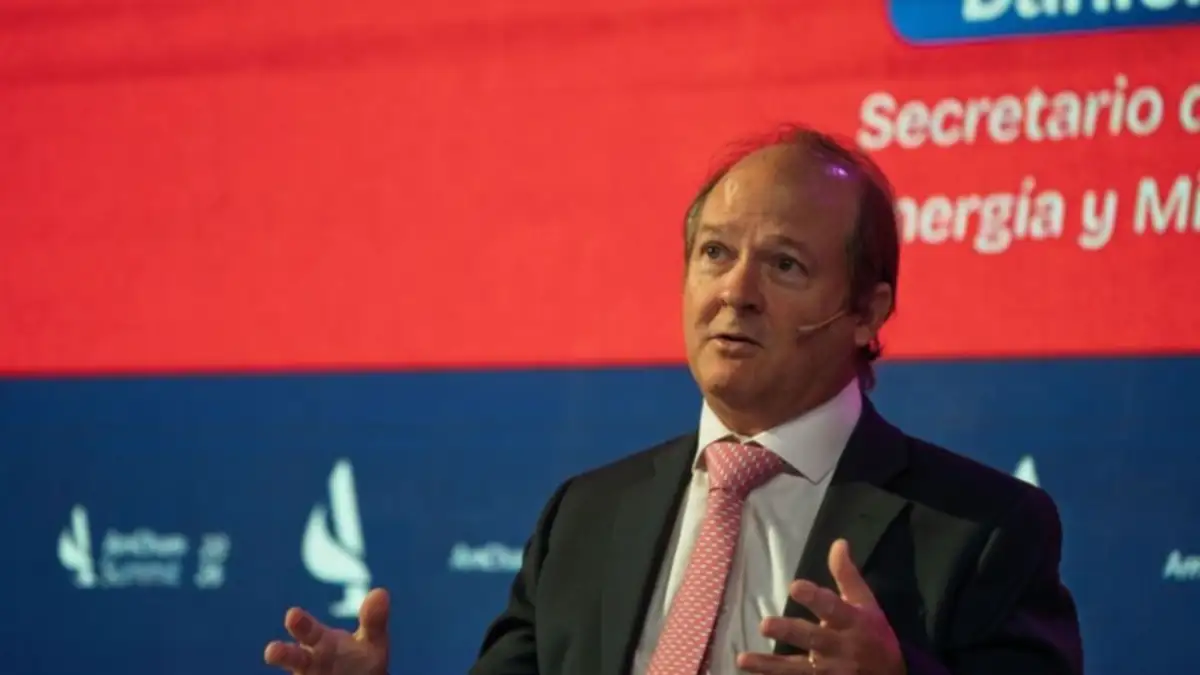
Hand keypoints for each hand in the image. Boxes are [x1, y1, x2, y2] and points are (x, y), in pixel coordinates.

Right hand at [264, 587, 390, 674]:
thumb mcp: (372, 643)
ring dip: (286, 664)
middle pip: (294, 657)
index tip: (292, 614)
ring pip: (296, 674)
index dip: (300, 624)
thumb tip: (381, 591)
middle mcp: (308, 663)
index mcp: (321, 642)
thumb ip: (373, 621)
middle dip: (283, 653)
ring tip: (275, 659)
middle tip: (272, 650)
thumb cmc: (360, 663)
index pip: (308, 630)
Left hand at [737, 539, 903, 674]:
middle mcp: (840, 647)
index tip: (795, 586)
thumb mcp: (866, 604)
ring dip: (770, 665)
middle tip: (764, 625)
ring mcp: (830, 672)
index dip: (815, 598)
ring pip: (797, 669)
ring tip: (743, 658)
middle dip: (789, 632)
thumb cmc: (875, 636)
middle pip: (812, 639)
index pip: (833, 608)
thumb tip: (838, 542)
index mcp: (852, 622)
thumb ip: (847, 575)